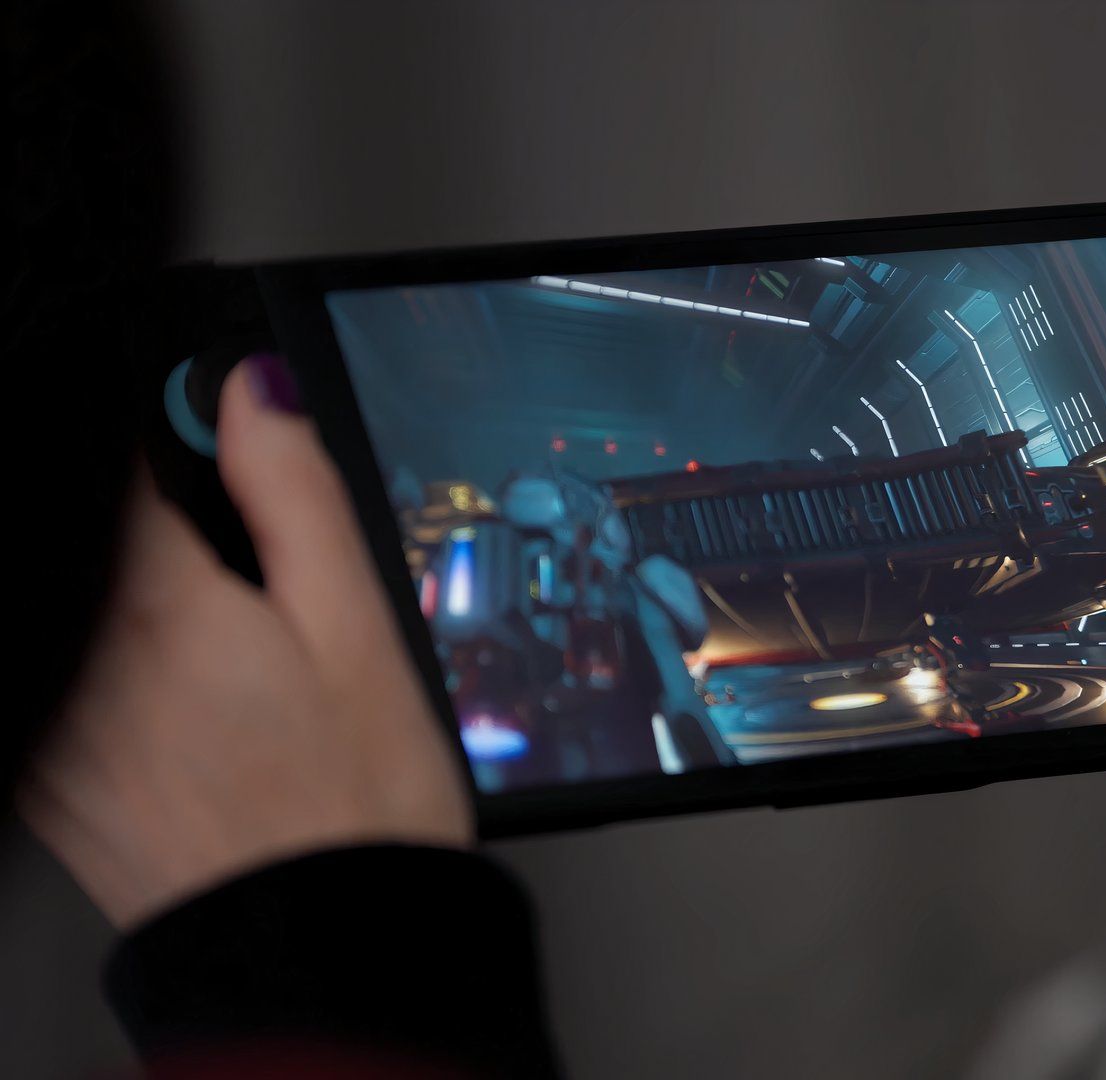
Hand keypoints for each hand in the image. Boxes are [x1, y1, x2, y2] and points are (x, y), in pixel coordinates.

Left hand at [19, 356, 473, 928]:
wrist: (321, 949)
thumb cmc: (358, 807)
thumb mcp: (358, 628)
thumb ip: (296, 495)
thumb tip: (254, 392)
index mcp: (157, 605)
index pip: (126, 459)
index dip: (182, 433)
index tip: (226, 444)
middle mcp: (77, 660)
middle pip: (96, 538)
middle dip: (171, 535)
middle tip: (255, 581)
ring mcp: (49, 728)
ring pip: (79, 610)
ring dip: (144, 606)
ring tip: (239, 665)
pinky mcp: (45, 783)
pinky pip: (62, 682)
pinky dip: (116, 672)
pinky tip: (197, 717)